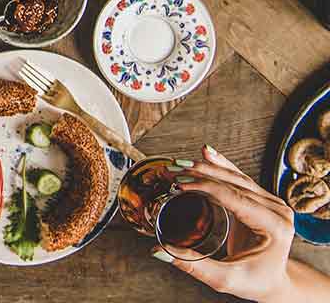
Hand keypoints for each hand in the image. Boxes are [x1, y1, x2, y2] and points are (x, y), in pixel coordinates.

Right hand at [156, 144, 295, 301]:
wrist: (273, 282)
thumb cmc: (255, 282)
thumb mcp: (225, 279)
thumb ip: (193, 265)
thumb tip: (159, 251)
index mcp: (274, 226)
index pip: (234, 198)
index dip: (203, 187)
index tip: (177, 183)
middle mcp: (277, 211)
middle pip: (234, 183)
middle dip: (199, 173)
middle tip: (171, 170)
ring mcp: (272, 204)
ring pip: (236, 177)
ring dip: (206, 168)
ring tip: (179, 163)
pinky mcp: (262, 201)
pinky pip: (239, 179)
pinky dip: (220, 166)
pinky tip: (207, 154)